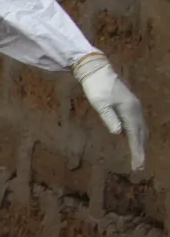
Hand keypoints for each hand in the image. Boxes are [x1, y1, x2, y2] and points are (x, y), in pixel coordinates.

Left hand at [75, 53, 146, 169]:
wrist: (97, 70)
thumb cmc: (96, 87)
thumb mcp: (100, 104)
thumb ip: (109, 118)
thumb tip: (119, 133)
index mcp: (129, 111)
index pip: (135, 136)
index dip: (137, 151)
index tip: (138, 165)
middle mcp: (135, 110)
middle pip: (141, 134)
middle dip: (141, 150)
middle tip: (139, 166)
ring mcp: (134, 107)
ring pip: (141, 129)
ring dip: (141, 143)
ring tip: (139, 157)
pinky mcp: (129, 105)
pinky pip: (137, 123)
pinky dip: (138, 134)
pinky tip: (134, 139)